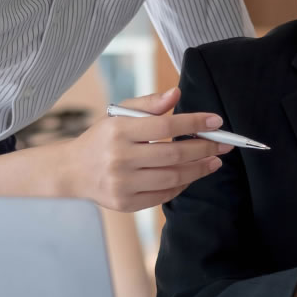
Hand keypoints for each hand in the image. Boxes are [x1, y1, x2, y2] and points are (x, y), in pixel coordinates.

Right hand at [63, 88, 231, 211]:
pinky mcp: (125, 203)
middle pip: (173, 154)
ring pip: (172, 177)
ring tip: (214, 161)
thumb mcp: (119, 115)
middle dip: (204, 148)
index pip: (165, 125)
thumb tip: (176, 94)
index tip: (216, 121)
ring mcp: (122, 184)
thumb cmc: (102, 139)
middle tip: (223, 144)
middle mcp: (119, 158)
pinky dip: (182, 185)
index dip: (194, 123)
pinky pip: (163, 195)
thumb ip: (148, 104)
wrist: (72, 170)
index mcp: (118, 131)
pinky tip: (192, 175)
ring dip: (199, 169)